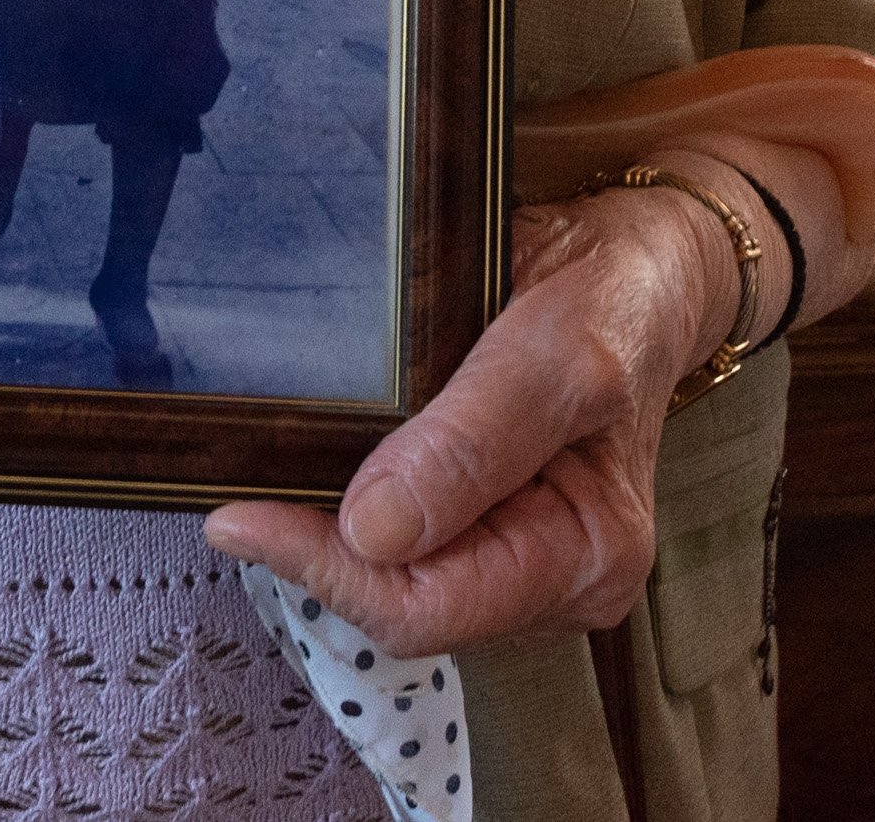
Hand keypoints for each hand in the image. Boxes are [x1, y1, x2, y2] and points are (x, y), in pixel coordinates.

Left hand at [203, 183, 731, 655]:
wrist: (637, 267)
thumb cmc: (615, 303)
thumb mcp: (557, 350)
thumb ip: (474, 442)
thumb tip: (374, 531)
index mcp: (589, 557)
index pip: (430, 608)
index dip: (331, 570)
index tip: (241, 515)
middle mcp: (556, 579)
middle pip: (403, 602)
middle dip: (323, 553)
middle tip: (238, 491)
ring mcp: (520, 556)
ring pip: (393, 575)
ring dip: (329, 532)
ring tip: (270, 472)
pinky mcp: (488, 523)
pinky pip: (400, 539)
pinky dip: (348, 507)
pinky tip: (317, 465)